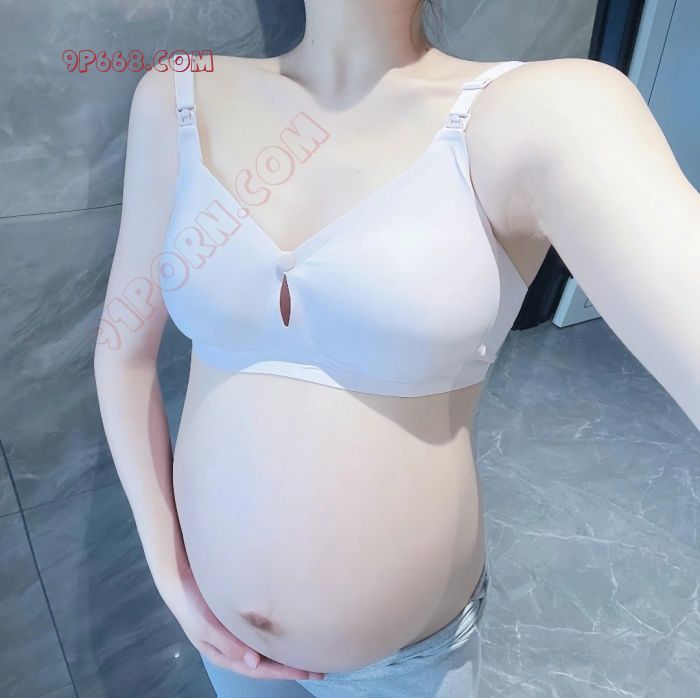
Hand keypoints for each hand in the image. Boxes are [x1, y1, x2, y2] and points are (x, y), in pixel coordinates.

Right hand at [159, 558, 324, 680]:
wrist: (179, 576)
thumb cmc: (191, 603)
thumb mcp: (205, 626)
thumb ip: (228, 643)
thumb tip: (254, 663)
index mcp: (226, 654)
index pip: (259, 669)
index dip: (284, 672)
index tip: (309, 671)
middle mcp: (235, 646)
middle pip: (267, 661)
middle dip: (292, 665)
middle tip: (321, 666)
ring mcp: (238, 631)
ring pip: (267, 647)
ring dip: (287, 651)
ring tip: (312, 651)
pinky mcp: (240, 616)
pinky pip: (263, 630)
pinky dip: (279, 634)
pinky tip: (293, 630)